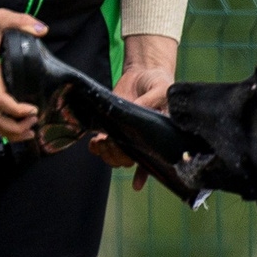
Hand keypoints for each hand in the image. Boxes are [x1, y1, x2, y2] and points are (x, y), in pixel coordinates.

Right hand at [0, 0, 44, 141]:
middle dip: (14, 127)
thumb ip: (21, 22)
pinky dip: (3, 124)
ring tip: (29, 129)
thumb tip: (42, 29)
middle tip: (34, 124)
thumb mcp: (0, 17)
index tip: (33, 110)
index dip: (16, 110)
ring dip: (9, 130)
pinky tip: (18, 123)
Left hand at [93, 33, 176, 188]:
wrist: (144, 73)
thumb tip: (134, 111)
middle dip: (117, 156)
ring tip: (100, 141)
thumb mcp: (161, 89)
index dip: (143, 172)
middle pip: (129, 160)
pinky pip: (103, 146)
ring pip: (115, 157)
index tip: (135, 183)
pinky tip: (95, 142)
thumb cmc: (159, 82)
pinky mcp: (112, 128)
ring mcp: (127, 136)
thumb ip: (151, 101)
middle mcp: (143, 141)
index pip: (152, 160)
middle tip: (110, 141)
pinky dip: (96, 147)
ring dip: (106, 154)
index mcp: (159, 137)